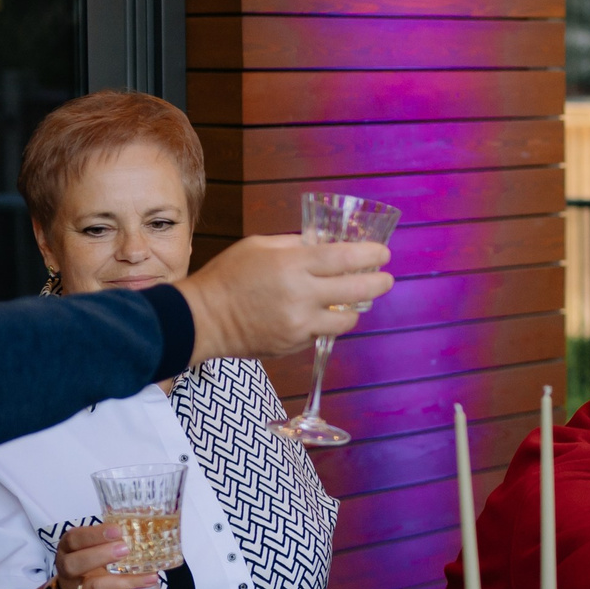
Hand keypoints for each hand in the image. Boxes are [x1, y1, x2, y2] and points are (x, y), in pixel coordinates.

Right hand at [51, 523, 153, 588]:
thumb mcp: (97, 550)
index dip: (94, 534)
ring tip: (147, 576)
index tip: (118, 530)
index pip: (74, 539)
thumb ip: (112, 541)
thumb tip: (145, 530)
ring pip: (91, 587)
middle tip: (125, 549)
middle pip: (75, 563)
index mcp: (69, 549)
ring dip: (120, 581)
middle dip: (100, 555)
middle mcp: (68, 570)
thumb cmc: (93, 567)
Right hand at [179, 234, 392, 361]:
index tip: (383, 253)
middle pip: (357, 289)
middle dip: (379, 283)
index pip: (345, 258)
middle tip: (386, 278)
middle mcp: (301, 295)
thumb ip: (295, 245)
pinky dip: (328, 322)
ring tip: (355, 299)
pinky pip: (323, 333)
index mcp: (292, 265)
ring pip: (346, 319)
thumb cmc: (227, 276)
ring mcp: (299, 324)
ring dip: (355, 308)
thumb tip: (323, 244)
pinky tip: (323, 313)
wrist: (202, 319)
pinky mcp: (294, 344)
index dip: (370, 254)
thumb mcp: (259, 246)